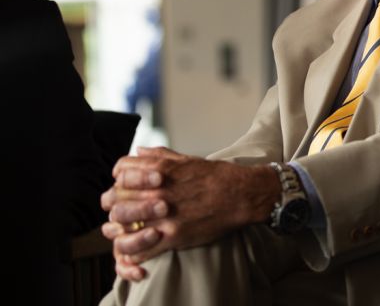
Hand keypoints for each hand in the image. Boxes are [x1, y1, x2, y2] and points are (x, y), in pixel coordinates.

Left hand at [101, 147, 278, 280]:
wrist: (243, 195)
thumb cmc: (217, 176)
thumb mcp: (187, 159)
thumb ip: (160, 156)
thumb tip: (138, 151)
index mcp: (160, 170)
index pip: (120, 172)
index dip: (119, 178)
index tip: (124, 185)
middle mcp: (158, 192)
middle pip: (114, 199)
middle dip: (114, 204)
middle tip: (121, 210)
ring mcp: (164, 216)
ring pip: (121, 226)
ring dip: (119, 230)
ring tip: (127, 230)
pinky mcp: (173, 237)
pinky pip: (140, 249)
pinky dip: (134, 251)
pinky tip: (139, 248)